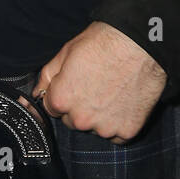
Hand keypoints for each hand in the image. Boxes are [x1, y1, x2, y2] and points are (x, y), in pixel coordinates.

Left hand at [29, 22, 167, 143]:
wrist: (142, 44)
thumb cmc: (105, 42)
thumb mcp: (67, 51)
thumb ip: (47, 76)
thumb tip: (37, 94)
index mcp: (62, 99)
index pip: (51, 108)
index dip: (62, 94)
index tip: (74, 84)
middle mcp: (81, 119)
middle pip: (73, 120)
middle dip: (79, 107)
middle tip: (95, 85)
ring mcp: (105, 128)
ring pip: (95, 129)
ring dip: (99, 116)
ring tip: (112, 91)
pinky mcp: (127, 131)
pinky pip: (117, 135)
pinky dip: (118, 123)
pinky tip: (123, 102)